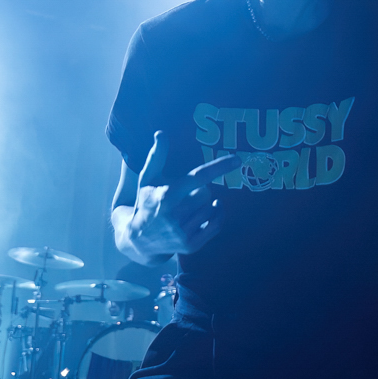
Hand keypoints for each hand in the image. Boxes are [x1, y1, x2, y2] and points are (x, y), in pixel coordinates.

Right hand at [127, 131, 236, 257]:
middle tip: (184, 195)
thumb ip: (157, 156)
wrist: (139, 239)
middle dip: (198, 191)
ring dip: (203, 206)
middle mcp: (175, 214)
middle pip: (206, 193)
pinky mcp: (190, 245)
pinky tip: (208, 211)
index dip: (219, 167)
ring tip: (187, 208)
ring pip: (211, 209)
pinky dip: (215, 216)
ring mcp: (183, 232)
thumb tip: (161, 133)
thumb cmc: (146, 202)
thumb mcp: (148, 178)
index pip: (198, 177)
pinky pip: (216, 225)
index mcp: (166, 194)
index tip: (238, 159)